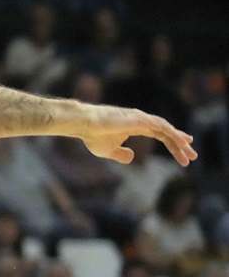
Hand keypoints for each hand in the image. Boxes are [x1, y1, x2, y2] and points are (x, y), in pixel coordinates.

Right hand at [76, 104, 195, 165]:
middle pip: (166, 132)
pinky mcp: (140, 119)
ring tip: (190, 153)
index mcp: (135, 126)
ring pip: (167, 129)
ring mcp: (141, 118)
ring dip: (180, 141)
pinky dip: (174, 134)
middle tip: (192, 156)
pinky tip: (182, 142)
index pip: (160, 133)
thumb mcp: (108, 150)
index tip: (184, 148)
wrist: (84, 124)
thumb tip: (132, 158)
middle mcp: (141, 120)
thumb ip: (120, 154)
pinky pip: (162, 127)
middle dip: (180, 144)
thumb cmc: (93, 135)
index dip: (172, 141)